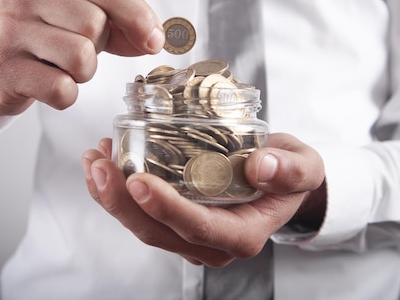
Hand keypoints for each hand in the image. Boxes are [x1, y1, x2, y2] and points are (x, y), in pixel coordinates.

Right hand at [0, 0, 164, 114]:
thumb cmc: (42, 37)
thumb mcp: (75, 15)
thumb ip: (117, 21)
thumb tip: (154, 38)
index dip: (137, 15)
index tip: (155, 40)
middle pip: (94, 24)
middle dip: (99, 46)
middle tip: (77, 49)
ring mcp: (8, 31)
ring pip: (81, 57)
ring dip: (83, 72)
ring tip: (61, 67)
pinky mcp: (2, 69)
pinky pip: (62, 89)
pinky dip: (66, 95)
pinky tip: (48, 84)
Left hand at [82, 133, 325, 266]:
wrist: (280, 179)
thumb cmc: (289, 173)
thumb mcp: (304, 166)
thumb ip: (291, 169)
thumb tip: (262, 167)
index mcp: (242, 234)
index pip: (198, 228)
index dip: (165, 208)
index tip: (138, 180)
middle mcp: (211, 243)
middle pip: (158, 231)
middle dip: (121, 201)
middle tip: (99, 164)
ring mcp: (190, 235)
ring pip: (142, 225)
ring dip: (111, 194)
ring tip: (95, 158)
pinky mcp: (175, 220)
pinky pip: (141, 213)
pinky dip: (117, 189)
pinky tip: (105, 161)